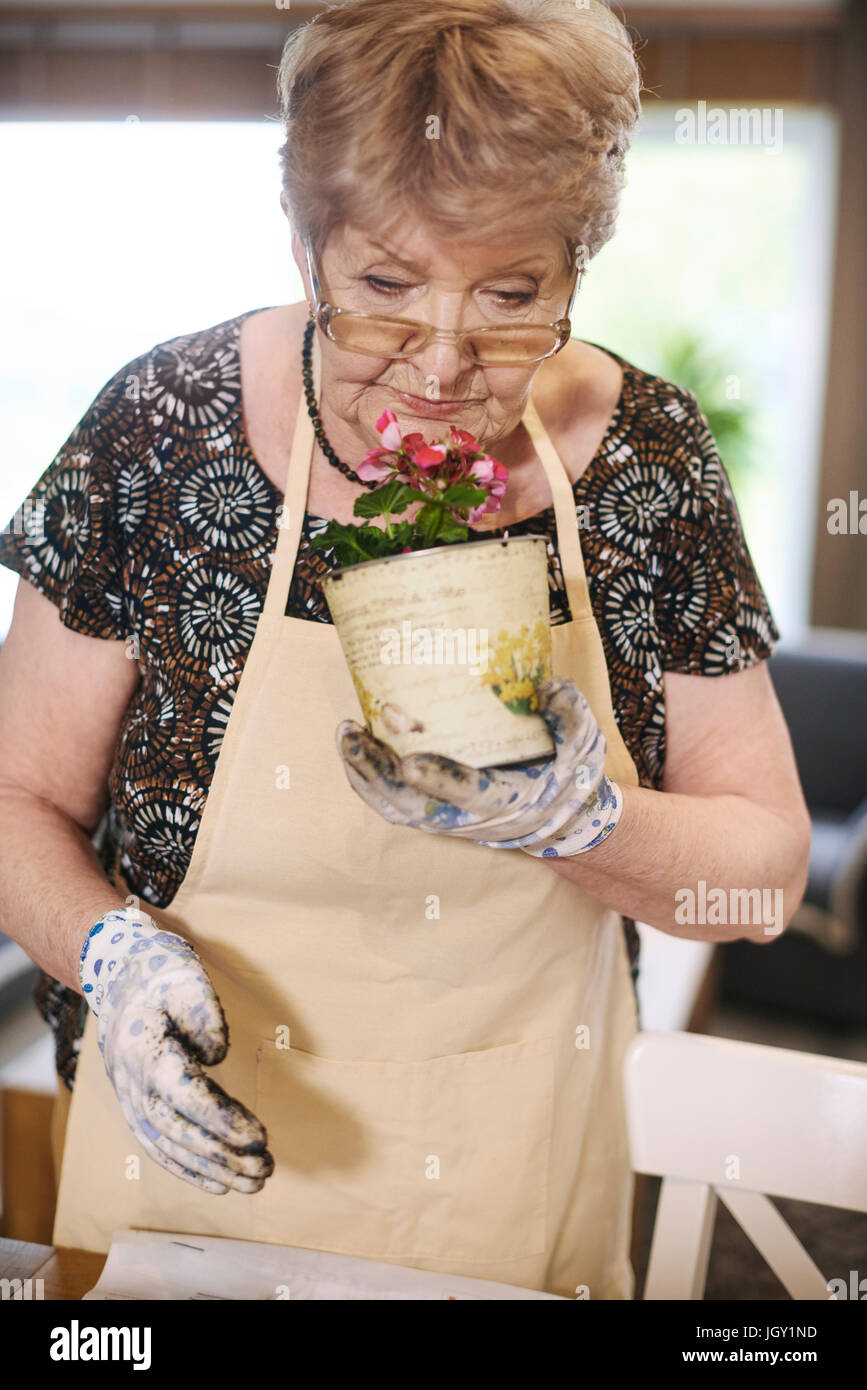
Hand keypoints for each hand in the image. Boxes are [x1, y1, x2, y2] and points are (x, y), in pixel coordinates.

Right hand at [80, 909, 273, 1193]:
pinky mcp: (136, 1107)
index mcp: (145, 1049)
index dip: (221, 1120)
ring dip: (212, 1169)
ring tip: (256, 1181)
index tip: (259, 1135)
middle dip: (222, 1155)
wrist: (121, 977)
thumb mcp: (186, 978)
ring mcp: (129, 1099)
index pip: (183, 1096)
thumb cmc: (162, 976)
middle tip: (265, 1167)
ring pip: (168, 1146)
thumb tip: (216, 1055)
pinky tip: (221, 1184)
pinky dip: (189, 1169)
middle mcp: (131, 1082)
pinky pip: (159, 1147)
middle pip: (176, 1131)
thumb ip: (203, 1013)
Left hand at [336, 676, 622, 856]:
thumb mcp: (583, 741)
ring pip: (395, 807)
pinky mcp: (436, 815)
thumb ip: (569, 712)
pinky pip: (392, 805)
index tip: (408, 760)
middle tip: (353, 734)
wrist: (560, 820)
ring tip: (346, 734)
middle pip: (412, 805)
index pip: (468, 794)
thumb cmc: (569, 776)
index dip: (438, 780)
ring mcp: (448, 819)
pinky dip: (369, 782)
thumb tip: (546, 686)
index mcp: (507, 799)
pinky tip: (355, 750)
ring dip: (365, 775)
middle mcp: (470, 817)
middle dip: (377, 773)